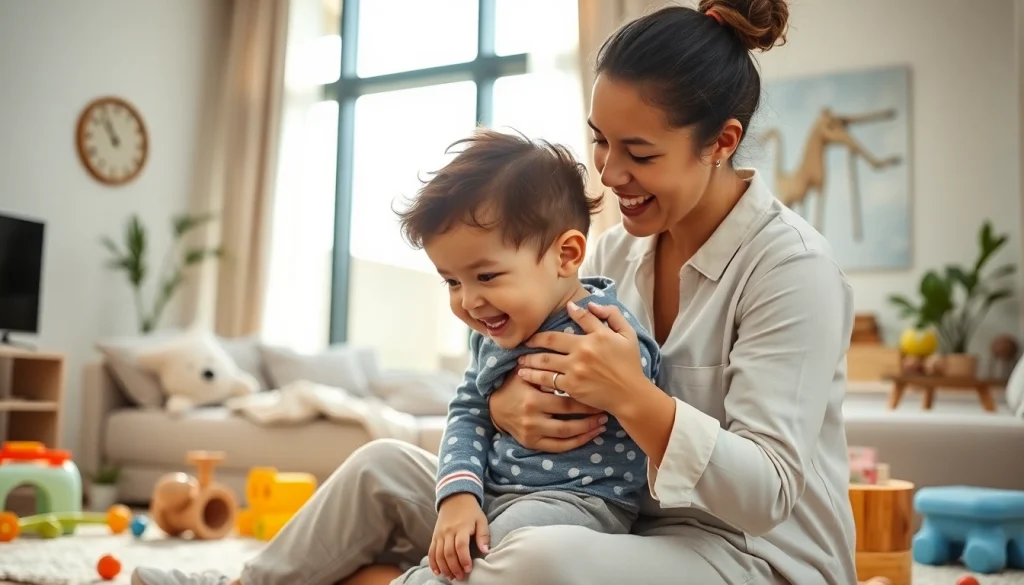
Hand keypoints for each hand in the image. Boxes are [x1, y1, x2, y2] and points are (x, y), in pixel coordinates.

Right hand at [430, 493, 489, 580]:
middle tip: (460, 577)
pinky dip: (433, 563)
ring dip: (444, 568)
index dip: (464, 559)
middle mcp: (448, 531)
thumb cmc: (471, 511)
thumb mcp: (481, 520)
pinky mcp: (434, 536)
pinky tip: (437, 572)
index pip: (461, 546)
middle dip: (454, 567)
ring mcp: (439, 534)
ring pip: (438, 554)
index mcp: (461, 527)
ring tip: (451, 577)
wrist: (455, 498)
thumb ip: (483, 535)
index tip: (468, 569)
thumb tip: (485, 551)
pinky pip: (431, 551)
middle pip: (448, 553)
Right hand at [489, 368, 607, 452]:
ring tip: (602, 423)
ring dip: (587, 431)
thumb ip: (545, 368)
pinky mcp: (532, 444)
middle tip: (605, 410)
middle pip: (569, 421)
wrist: (494, 406)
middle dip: (590, 417)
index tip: (600, 394)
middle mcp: (532, 420)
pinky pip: (559, 447)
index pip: (565, 402)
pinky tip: (590, 435)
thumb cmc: (514, 385)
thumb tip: (573, 356)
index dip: (585, 400)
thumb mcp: (525, 373)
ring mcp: (532, 434)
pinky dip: (576, 442)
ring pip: (566, 436)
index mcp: (532, 400)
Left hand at [518, 301, 647, 415]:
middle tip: (524, 342)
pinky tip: (525, 377)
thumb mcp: (627, 334)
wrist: (630, 394)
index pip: (577, 318)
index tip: (558, 315)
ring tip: (520, 361)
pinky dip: (535, 378)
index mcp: (596, 336)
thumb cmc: (630, 364)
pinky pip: (549, 380)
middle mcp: (583, 351)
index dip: (563, 315)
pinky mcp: (571, 386)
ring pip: (545, 361)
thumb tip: (590, 304)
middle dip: (534, 340)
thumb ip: (611, 315)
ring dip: (529, 360)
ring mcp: (575, 369)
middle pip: (550, 341)